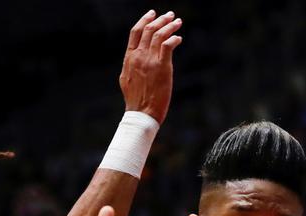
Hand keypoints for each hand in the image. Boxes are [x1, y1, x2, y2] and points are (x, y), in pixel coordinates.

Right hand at [120, 9, 182, 123]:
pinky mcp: (162, 67)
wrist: (141, 113)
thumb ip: (131, 65)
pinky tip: (179, 38)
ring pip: (159, 35)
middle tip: (170, 15)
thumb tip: (133, 57)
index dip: (144, 20)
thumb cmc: (136, 100)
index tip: (152, 13)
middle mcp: (138, 56)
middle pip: (149, 30)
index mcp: (129, 58)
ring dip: (170, 26)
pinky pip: (168, 45)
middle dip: (160, 19)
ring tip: (177, 22)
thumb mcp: (127, 79)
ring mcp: (150, 61)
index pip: (135, 32)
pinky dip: (174, 38)